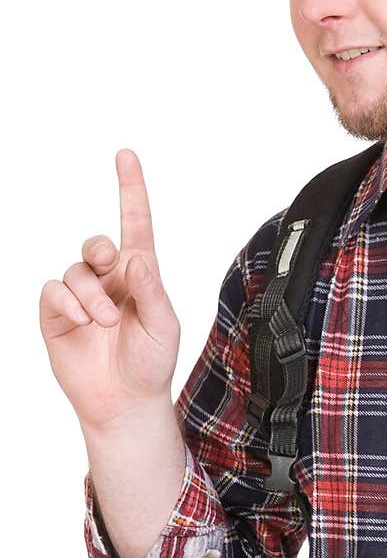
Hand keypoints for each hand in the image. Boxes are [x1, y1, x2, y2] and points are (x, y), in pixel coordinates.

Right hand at [39, 149, 180, 429]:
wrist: (125, 403)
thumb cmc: (151, 363)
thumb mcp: (163, 326)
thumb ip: (151, 290)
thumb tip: (134, 257)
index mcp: (140, 275)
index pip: (135, 223)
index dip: (131, 189)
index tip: (126, 155)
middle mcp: (108, 280)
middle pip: (95, 243)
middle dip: (99, 249)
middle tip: (111, 266)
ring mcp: (80, 297)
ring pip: (74, 272)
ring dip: (90, 295)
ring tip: (104, 322)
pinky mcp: (57, 316)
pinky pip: (53, 292)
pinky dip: (67, 304)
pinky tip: (81, 323)